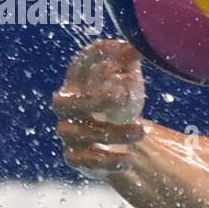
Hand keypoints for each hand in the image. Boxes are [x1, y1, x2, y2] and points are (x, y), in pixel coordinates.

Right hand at [52, 39, 146, 177]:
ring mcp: (68, 132)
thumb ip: (130, 61)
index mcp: (78, 80)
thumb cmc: (121, 101)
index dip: (100, 57)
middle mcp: (67, 106)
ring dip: (114, 132)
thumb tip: (137, 47)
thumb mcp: (128, 78)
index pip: (82, 64)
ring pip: (82, 133)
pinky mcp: (75, 157)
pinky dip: (107, 161)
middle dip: (95, 99)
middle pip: (68, 103)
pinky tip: (128, 159)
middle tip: (123, 95)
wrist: (121, 138)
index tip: (125, 54)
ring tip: (141, 130)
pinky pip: (84, 161)